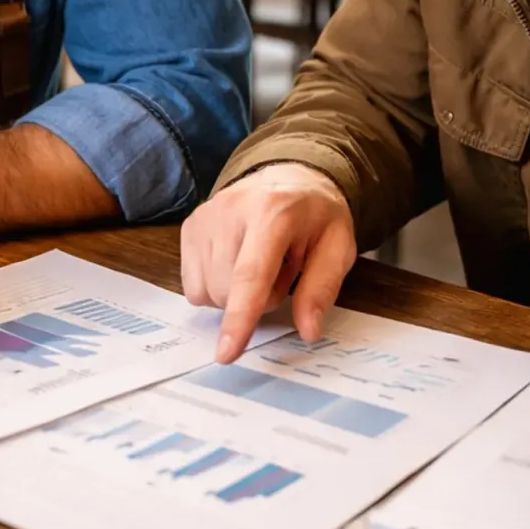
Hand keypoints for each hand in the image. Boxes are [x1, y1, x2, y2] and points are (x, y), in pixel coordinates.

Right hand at [180, 164, 356, 362]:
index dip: (240, 318)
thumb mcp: (338, 247)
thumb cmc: (315, 215)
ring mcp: (205, 216)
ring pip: (206, 292)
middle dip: (257, 300)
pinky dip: (217, 285)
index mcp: (273, 212)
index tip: (226, 352)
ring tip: (260, 265)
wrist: (290, 176)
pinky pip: (193, 285)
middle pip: (226, 291)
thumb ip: (322, 289)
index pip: (250, 275)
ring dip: (235, 294)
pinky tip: (237, 263)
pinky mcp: (190, 226)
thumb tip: (308, 330)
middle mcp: (230, 210)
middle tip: (282, 274)